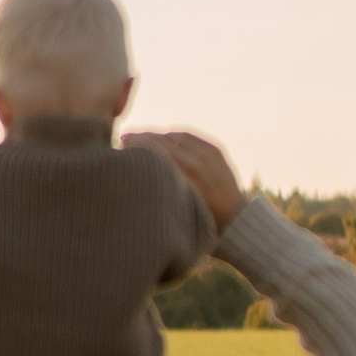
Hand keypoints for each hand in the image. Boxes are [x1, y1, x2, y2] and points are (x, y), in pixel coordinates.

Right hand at [127, 126, 243, 232]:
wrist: (235, 219)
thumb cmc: (200, 221)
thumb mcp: (177, 208)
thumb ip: (160, 188)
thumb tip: (136, 170)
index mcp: (184, 178)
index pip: (154, 151)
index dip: (135, 144)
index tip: (120, 142)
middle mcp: (195, 163)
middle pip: (161, 141)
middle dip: (141, 137)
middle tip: (124, 137)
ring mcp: (207, 154)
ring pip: (174, 136)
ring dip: (155, 134)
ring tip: (140, 136)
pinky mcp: (214, 149)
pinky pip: (188, 135)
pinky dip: (172, 134)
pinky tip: (161, 135)